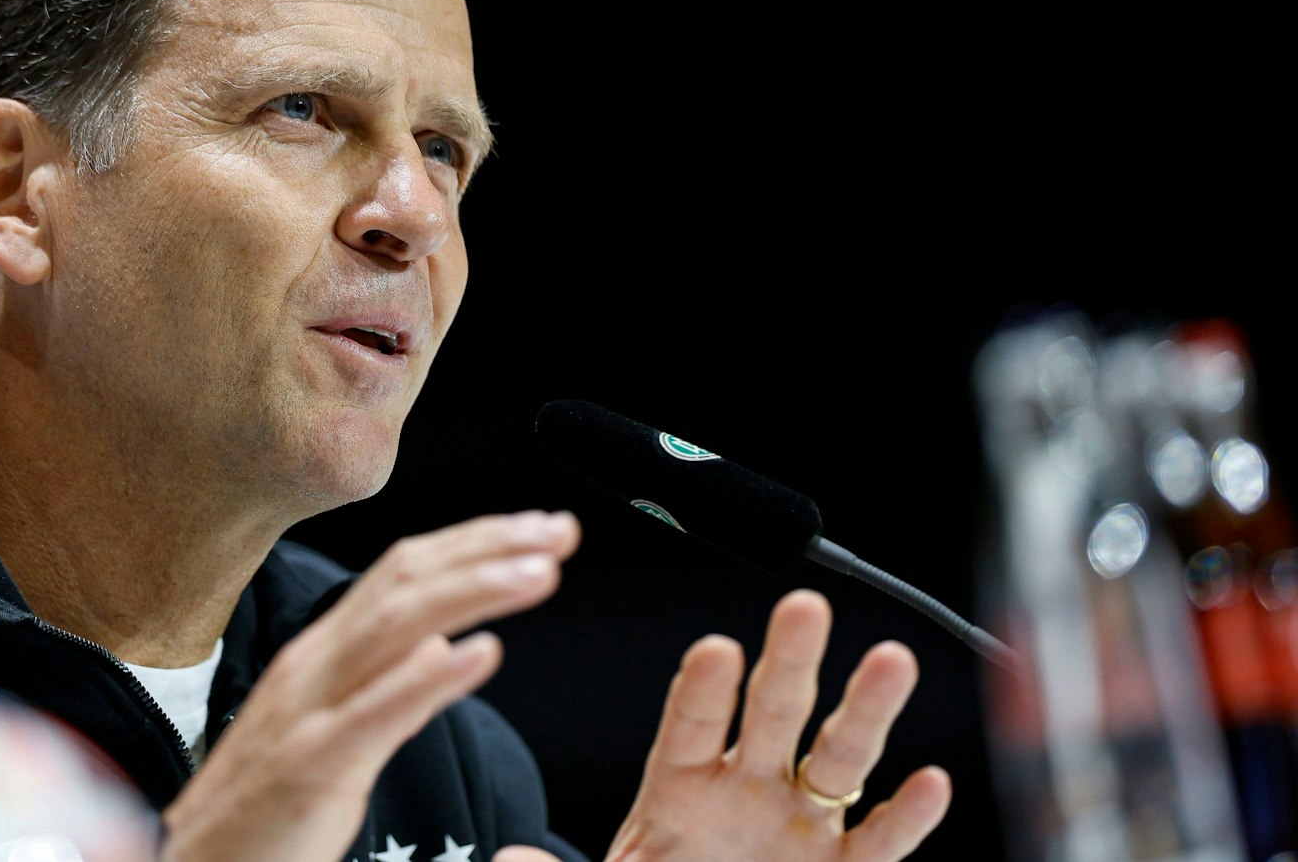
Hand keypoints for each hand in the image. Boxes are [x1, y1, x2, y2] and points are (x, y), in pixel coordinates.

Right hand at [160, 510, 581, 861]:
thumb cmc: (262, 816)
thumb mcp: (331, 733)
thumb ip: (384, 685)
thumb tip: (439, 644)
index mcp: (322, 657)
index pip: (404, 575)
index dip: (475, 543)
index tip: (539, 529)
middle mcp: (314, 667)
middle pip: (406, 582)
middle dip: (488, 547)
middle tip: (559, 530)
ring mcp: (309, 712)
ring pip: (395, 627)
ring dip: (474, 590)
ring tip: (541, 572)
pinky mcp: (311, 767)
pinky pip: (376, 712)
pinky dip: (431, 676)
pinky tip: (483, 654)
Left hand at [506, 591, 947, 861]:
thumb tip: (509, 860)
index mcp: (678, 784)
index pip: (689, 726)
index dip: (702, 691)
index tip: (713, 649)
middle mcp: (747, 787)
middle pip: (772, 713)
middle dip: (791, 660)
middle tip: (805, 605)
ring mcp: (800, 824)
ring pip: (837, 756)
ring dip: (867, 709)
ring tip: (892, 657)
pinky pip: (878, 842)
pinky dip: (906, 816)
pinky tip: (931, 782)